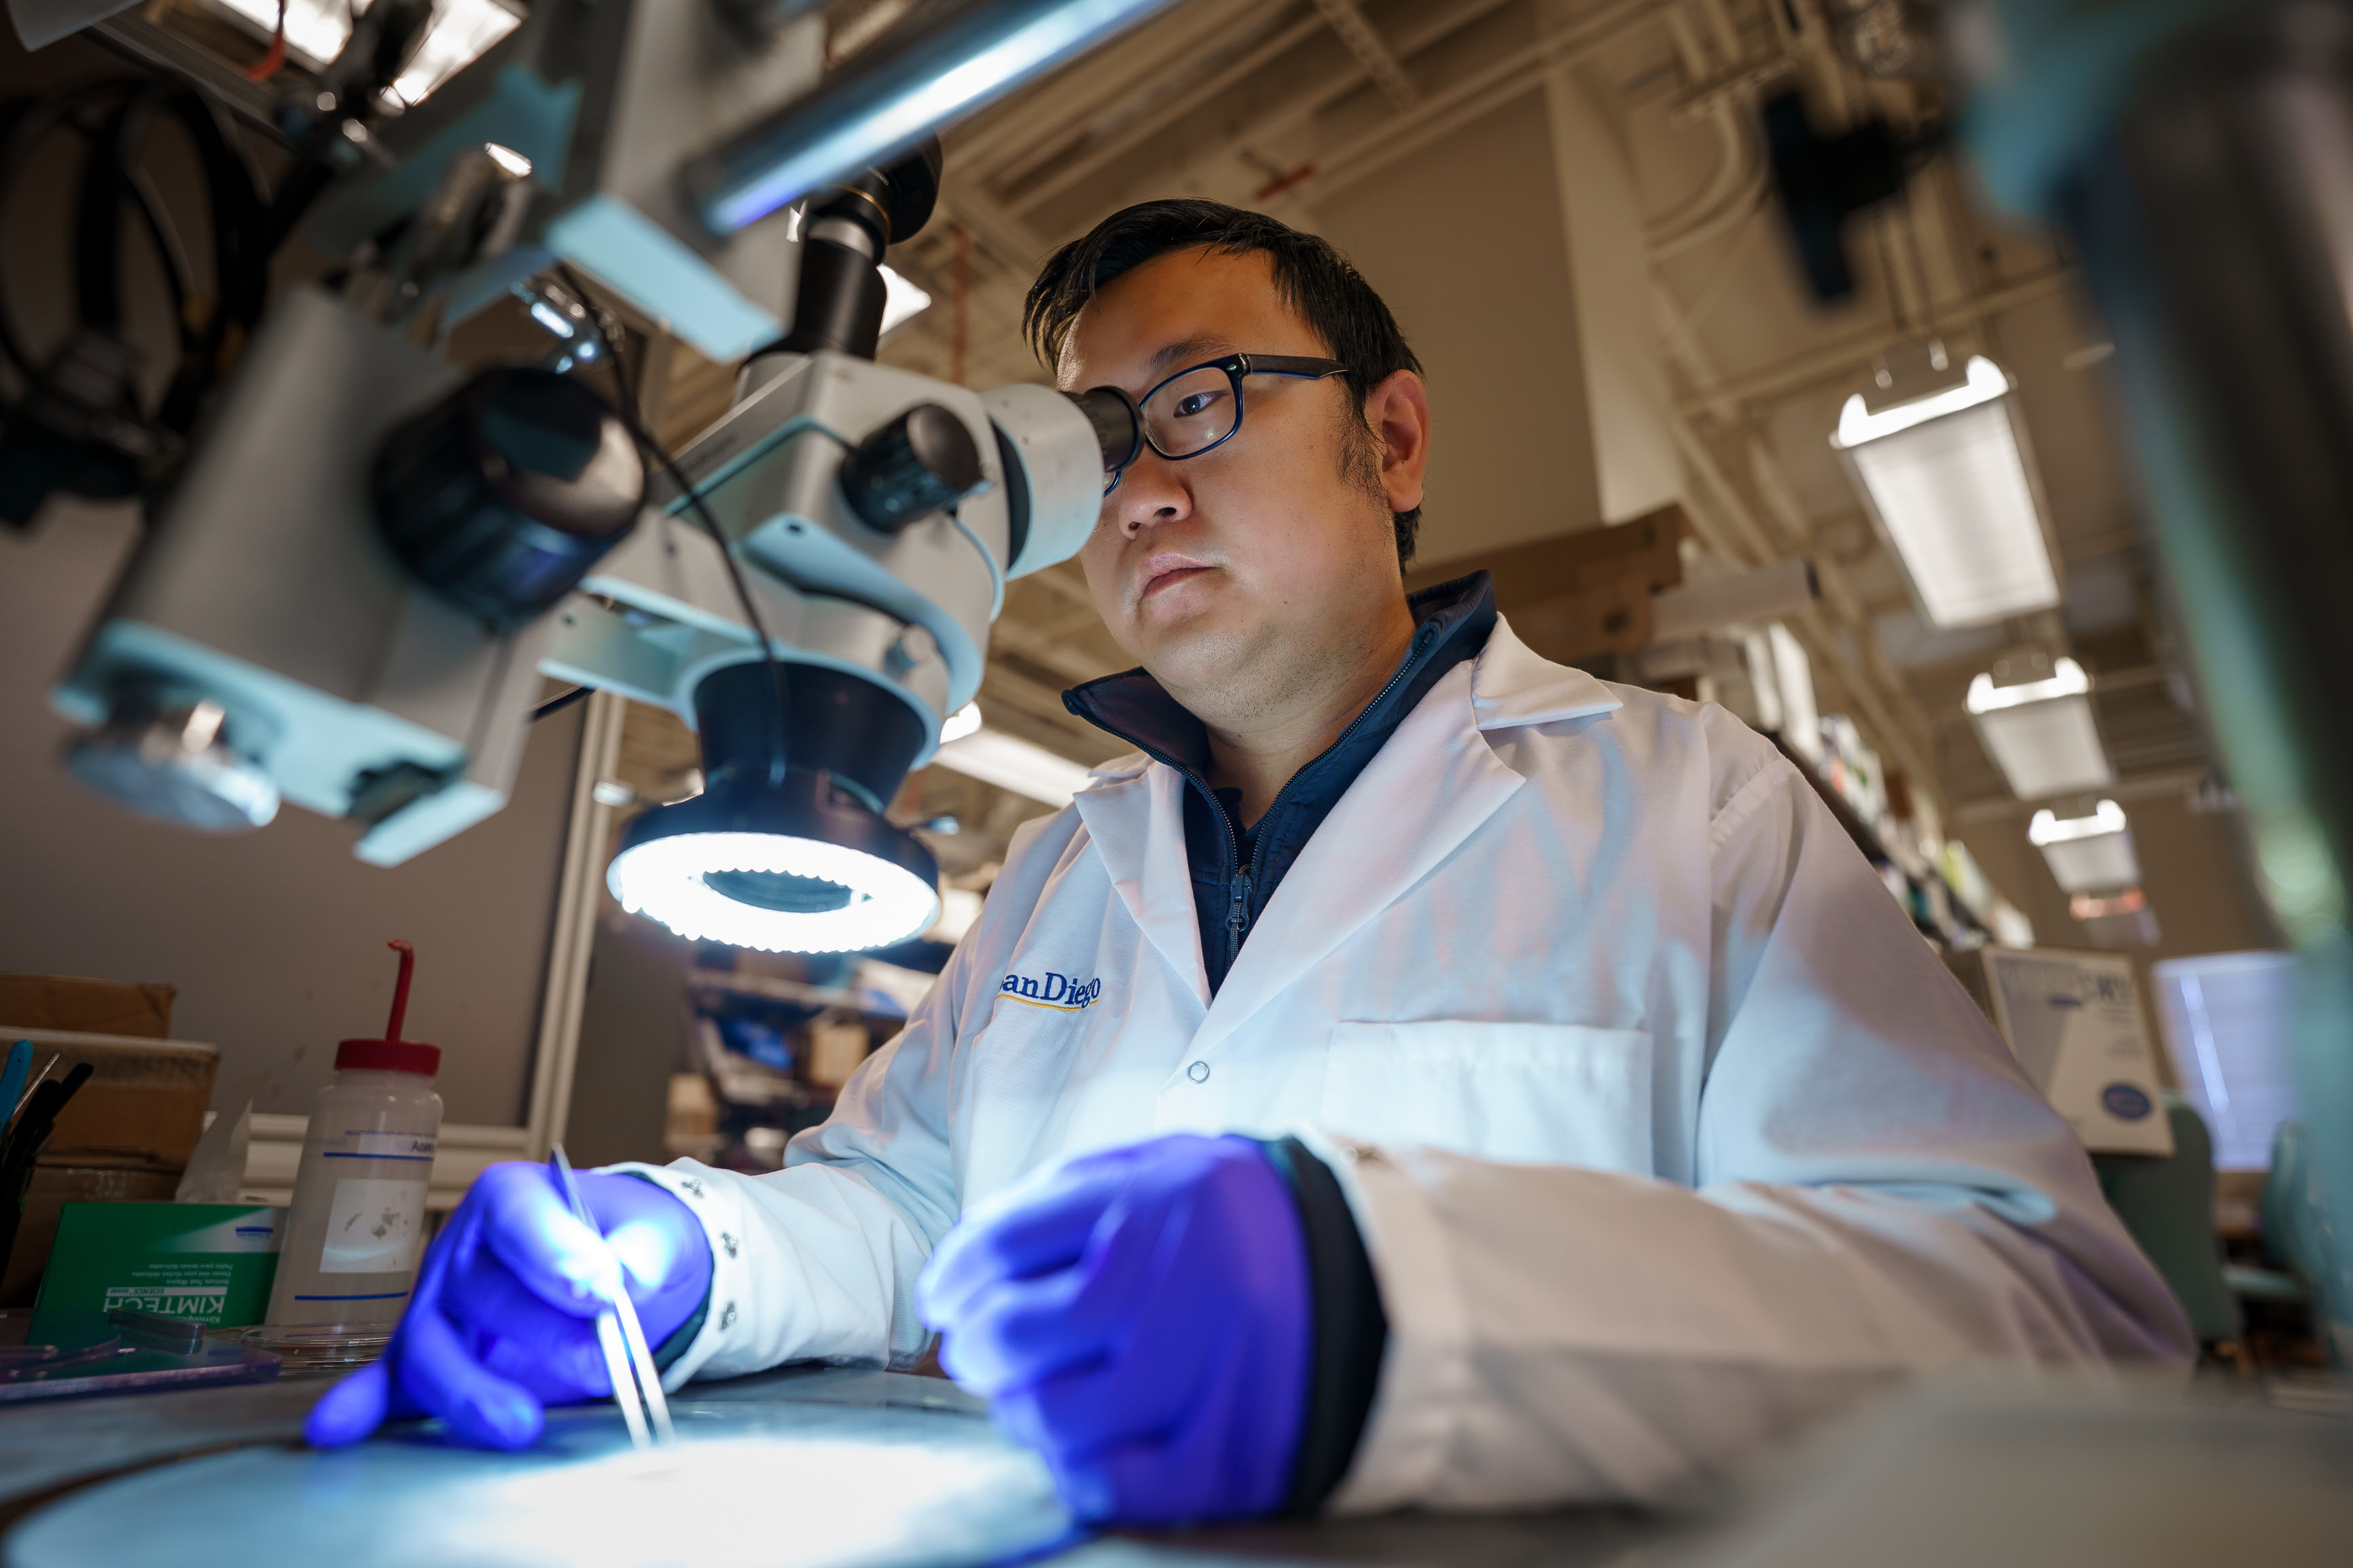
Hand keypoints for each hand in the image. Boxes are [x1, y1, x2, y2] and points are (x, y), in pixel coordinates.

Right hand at [304, 1164, 711, 1449]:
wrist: (620, 1273)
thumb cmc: (631, 1243)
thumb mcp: (657, 1234)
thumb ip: (646, 1251)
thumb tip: (629, 1279)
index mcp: (515, 1196)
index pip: (522, 1218)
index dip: (556, 1254)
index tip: (600, 1290)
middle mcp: (465, 1248)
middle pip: (480, 1295)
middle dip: (544, 1335)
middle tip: (602, 1363)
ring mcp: (439, 1304)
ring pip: (431, 1348)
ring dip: (470, 1391)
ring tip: (520, 1424)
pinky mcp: (430, 1356)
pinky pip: (390, 1382)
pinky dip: (364, 1406)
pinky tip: (338, 1427)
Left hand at [916, 1133, 1310, 1523]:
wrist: (1380, 1282)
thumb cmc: (1253, 1222)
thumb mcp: (1173, 1165)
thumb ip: (1076, 1192)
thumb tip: (975, 1245)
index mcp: (1149, 1209)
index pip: (1001, 1246)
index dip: (953, 1273)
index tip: (942, 1293)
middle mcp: (1169, 1294)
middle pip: (1012, 1334)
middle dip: (974, 1345)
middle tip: (978, 1346)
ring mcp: (1196, 1382)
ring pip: (1049, 1416)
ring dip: (1017, 1407)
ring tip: (1028, 1391)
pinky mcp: (1222, 1458)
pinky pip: (1109, 1483)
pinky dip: (1075, 1467)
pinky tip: (1078, 1440)